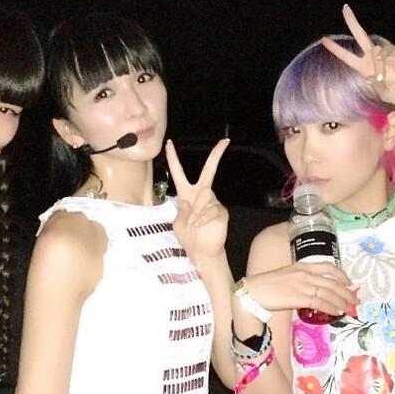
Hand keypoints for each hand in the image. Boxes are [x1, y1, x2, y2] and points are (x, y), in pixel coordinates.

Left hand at [165, 138, 229, 260]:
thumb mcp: (177, 223)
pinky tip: (199, 226)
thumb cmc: (188, 237)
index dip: (173, 158)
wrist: (201, 252)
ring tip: (193, 223)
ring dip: (195, 210)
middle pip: (209, 171)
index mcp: (186, 194)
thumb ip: (181, 210)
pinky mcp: (221, 210)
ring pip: (204, 195)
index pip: (179, 173)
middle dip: (216, 155)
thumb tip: (189, 202)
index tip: (169, 143)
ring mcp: (213, 201)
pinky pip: (211, 208)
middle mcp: (201, 194)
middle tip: (225, 142)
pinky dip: (202, 218)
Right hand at [242, 262, 357, 316]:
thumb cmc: (265, 286)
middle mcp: (305, 274)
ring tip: (349, 309)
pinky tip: (337, 312)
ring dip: (342, 302)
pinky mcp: (300, 297)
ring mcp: (303, 285)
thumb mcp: (285, 276)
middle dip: (346, 293)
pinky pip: (321, 303)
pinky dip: (331, 307)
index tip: (349, 282)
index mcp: (301, 266)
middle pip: (332, 283)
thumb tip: (312, 292)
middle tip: (355, 301)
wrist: (253, 293)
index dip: (341, 275)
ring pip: (329, 293)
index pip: (328, 267)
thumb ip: (300, 281)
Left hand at [321, 4, 394, 109]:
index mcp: (364, 69)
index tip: (324, 39)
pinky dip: (384, 57)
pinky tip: (386, 65)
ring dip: (375, 60)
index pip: (346, 56)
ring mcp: (384, 54)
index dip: (336, 49)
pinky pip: (386, 50)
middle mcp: (372, 59)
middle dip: (352, 23)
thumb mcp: (382, 93)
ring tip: (382, 75)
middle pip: (360, 37)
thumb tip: (370, 74)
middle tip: (345, 9)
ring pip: (374, 47)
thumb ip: (375, 84)